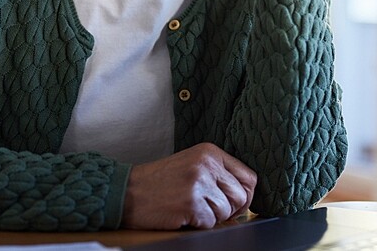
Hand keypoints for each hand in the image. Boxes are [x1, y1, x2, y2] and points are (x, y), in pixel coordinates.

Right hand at [122, 143, 256, 229]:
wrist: (128, 191)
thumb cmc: (159, 181)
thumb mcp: (192, 165)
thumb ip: (218, 174)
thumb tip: (246, 197)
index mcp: (210, 151)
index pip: (249, 176)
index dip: (246, 195)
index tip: (236, 204)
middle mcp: (207, 164)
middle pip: (241, 196)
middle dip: (231, 210)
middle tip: (211, 211)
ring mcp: (199, 183)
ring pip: (227, 212)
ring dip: (212, 217)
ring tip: (192, 208)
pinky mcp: (191, 203)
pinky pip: (210, 223)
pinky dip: (199, 224)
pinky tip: (183, 214)